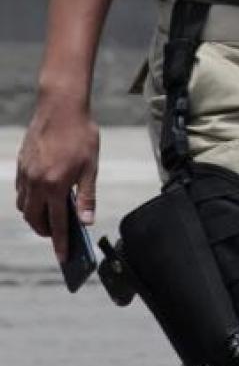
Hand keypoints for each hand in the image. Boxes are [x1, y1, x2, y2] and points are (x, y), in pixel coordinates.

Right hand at [16, 101, 99, 261]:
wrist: (60, 106)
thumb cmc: (80, 134)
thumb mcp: (90, 166)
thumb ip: (87, 196)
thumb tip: (86, 222)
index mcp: (56, 185)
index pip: (58, 223)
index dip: (60, 244)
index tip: (63, 259)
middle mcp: (36, 183)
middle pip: (35, 219)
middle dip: (45, 231)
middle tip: (58, 234)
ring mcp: (26, 174)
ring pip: (24, 206)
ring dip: (35, 216)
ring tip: (51, 215)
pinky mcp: (21, 164)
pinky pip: (20, 191)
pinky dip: (29, 200)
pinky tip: (42, 195)